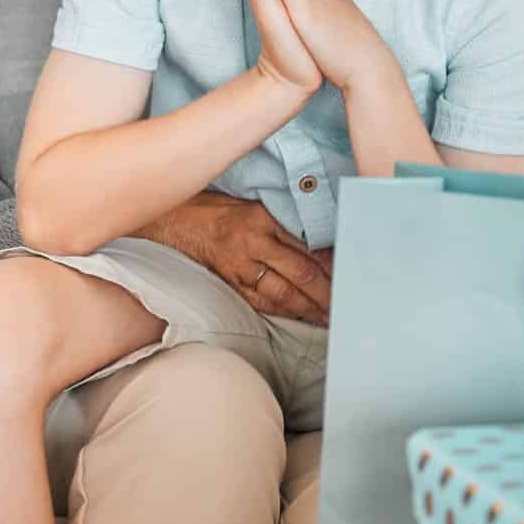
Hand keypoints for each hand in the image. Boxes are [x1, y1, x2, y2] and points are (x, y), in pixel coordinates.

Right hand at [141, 192, 334, 322]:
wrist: (175, 220)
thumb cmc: (217, 210)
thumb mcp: (255, 206)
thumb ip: (284, 225)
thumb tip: (320, 248)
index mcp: (264, 218)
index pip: (307, 245)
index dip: (331, 265)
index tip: (348, 277)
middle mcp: (254, 242)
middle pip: (300, 272)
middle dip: (325, 292)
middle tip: (344, 305)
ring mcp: (240, 265)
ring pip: (283, 292)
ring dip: (308, 307)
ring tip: (326, 317)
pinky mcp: (229, 281)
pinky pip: (261, 301)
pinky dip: (282, 310)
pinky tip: (297, 316)